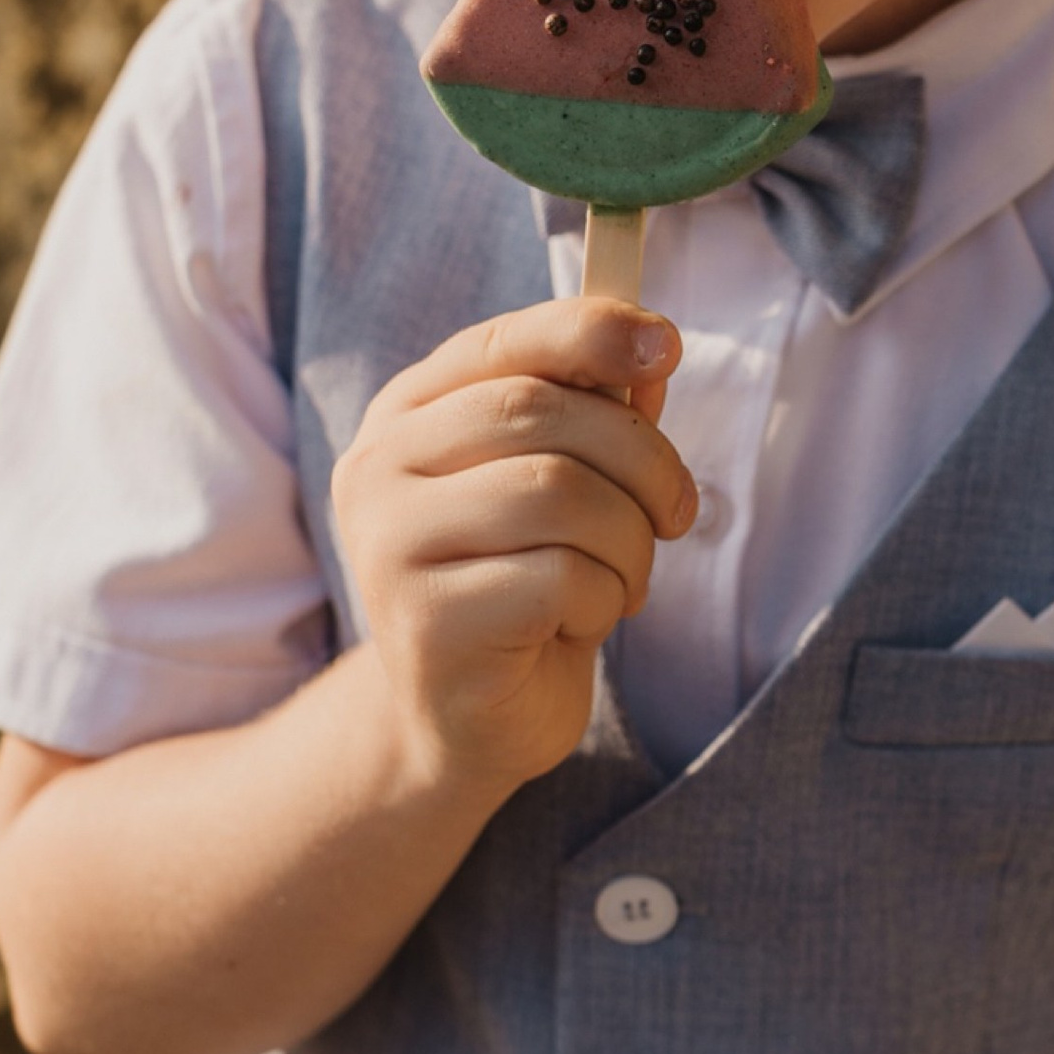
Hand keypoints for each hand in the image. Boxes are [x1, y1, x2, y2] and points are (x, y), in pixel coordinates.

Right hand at [331, 295, 693, 795]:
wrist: (466, 723)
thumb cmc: (523, 590)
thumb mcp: (565, 488)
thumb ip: (596, 415)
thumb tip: (651, 347)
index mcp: (405, 417)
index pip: (501, 344)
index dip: (590, 330)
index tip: (668, 343)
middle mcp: (378, 469)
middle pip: (542, 413)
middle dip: (641, 458)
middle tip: (675, 512)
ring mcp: (390, 545)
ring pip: (560, 492)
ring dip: (628, 540)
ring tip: (619, 580)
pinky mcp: (428, 621)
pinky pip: (561, 575)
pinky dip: (603, 598)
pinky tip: (578, 623)